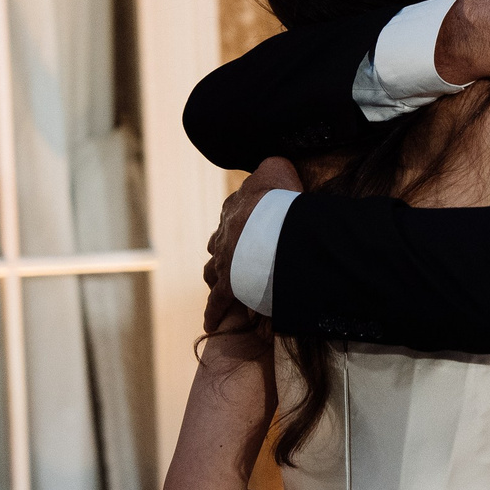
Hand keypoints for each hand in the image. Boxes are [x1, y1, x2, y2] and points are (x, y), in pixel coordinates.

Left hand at [202, 157, 301, 332]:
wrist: (269, 226)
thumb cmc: (278, 198)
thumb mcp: (276, 169)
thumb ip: (272, 167)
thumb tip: (274, 166)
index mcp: (236, 209)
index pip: (235, 215)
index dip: (244, 221)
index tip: (251, 228)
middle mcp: (225, 234)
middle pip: (220, 243)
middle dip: (226, 251)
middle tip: (237, 259)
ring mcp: (224, 260)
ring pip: (214, 270)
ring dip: (218, 277)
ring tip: (224, 285)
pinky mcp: (228, 285)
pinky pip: (217, 302)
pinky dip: (213, 313)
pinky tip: (211, 324)